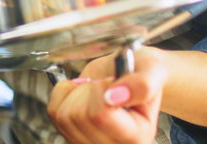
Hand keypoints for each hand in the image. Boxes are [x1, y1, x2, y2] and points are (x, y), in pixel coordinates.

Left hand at [47, 47, 166, 143]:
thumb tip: (115, 96)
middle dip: (89, 89)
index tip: (112, 82)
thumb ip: (142, 84)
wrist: (128, 77)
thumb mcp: (152, 70)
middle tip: (106, 86)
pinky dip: (63, 94)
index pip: (100, 115)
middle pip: (79, 115)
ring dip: (76, 92)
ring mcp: (89, 143)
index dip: (100, 89)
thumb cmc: (141, 75)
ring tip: (95, 91)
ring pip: (63, 115)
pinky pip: (54, 112)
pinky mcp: (71, 136)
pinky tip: (81, 94)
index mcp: (137, 138)